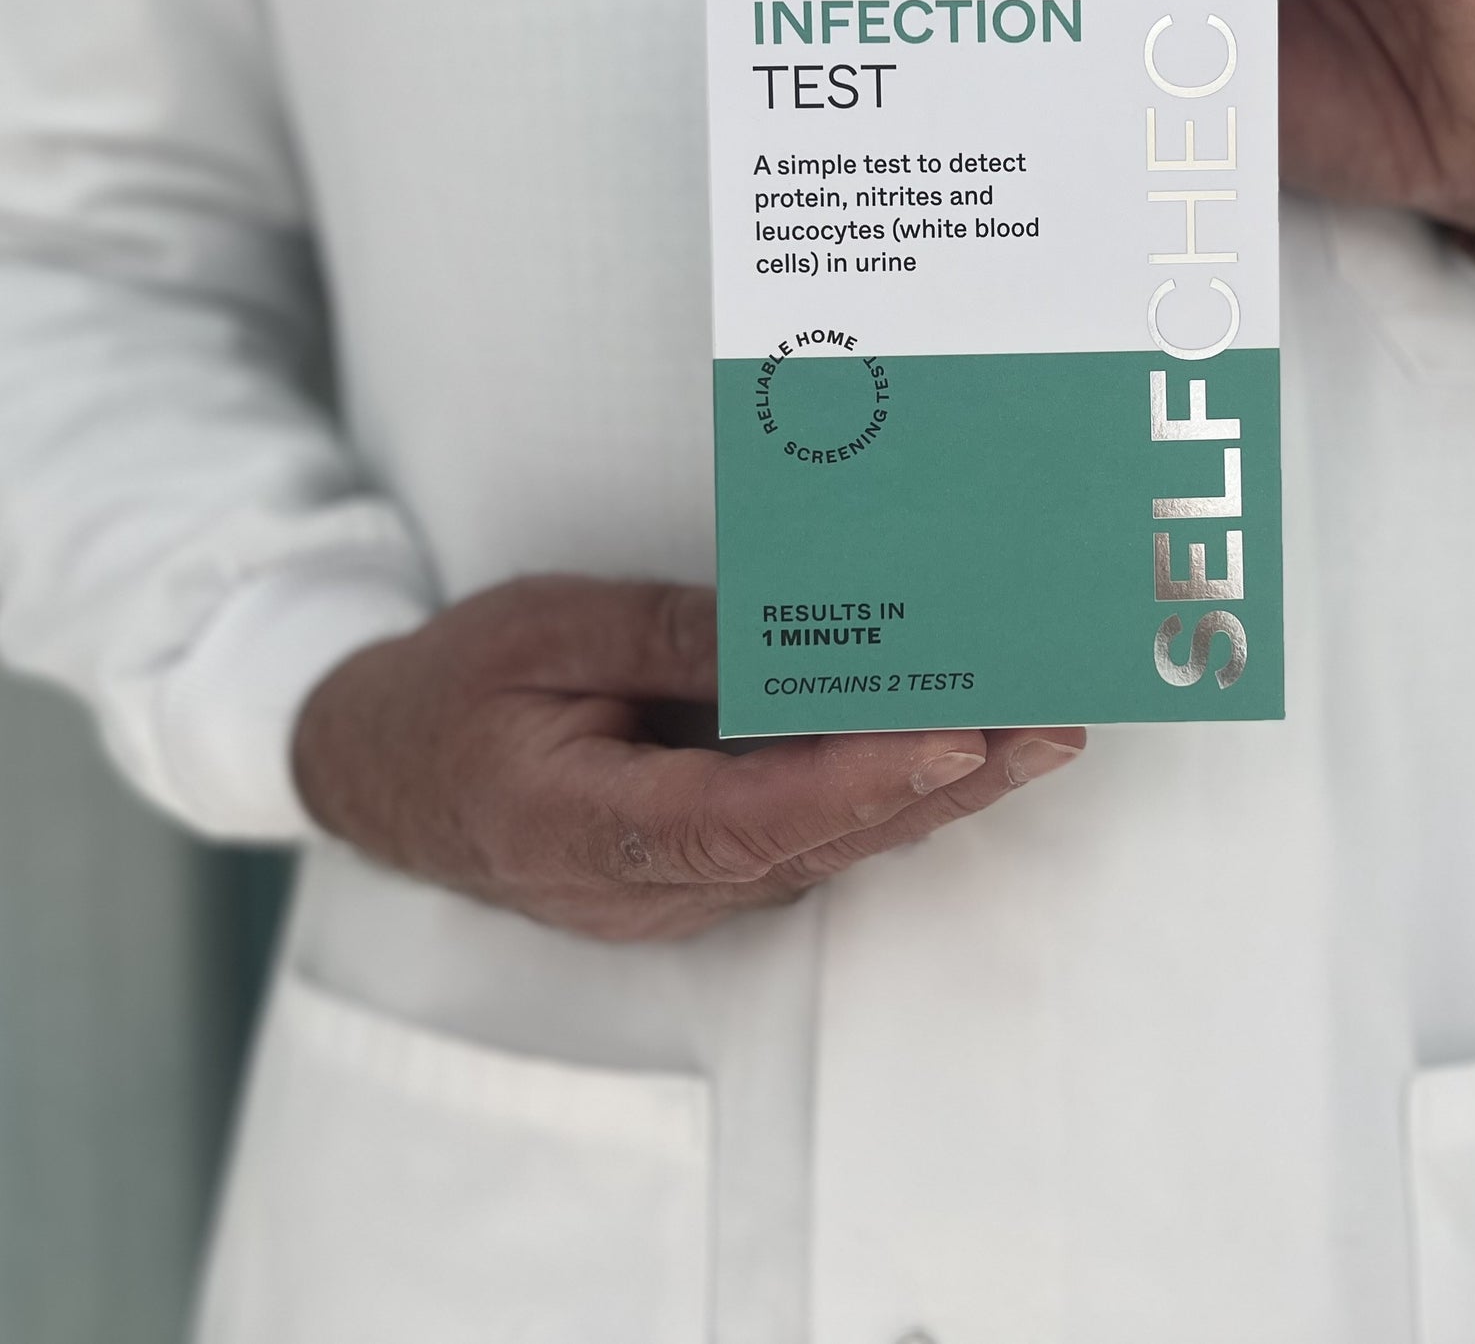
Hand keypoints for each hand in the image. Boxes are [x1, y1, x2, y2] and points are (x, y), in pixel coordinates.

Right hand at [292, 575, 1082, 941]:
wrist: (379, 770)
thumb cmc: (448, 694)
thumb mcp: (544, 633)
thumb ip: (670, 641)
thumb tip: (797, 630)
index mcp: (579, 828)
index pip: (741, 820)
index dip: (854, 785)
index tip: (953, 740)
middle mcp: (644, 885)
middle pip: (815, 844)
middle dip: (943, 787)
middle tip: (1048, 725)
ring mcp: (676, 890)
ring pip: (825, 849)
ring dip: (934, 794)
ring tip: (1036, 730)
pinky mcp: (699, 868)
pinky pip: (805, 836)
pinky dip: (884, 792)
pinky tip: (953, 744)